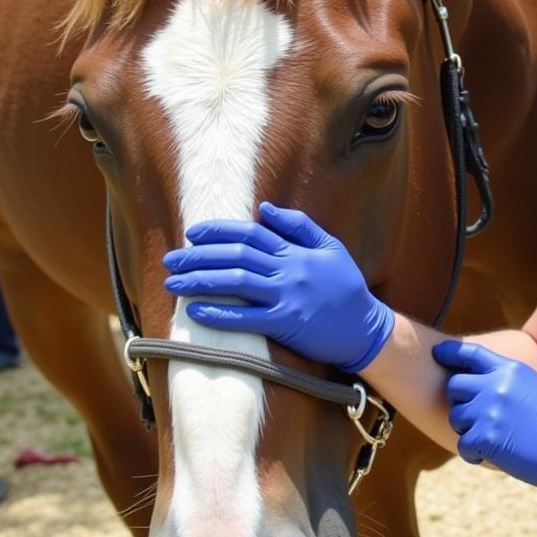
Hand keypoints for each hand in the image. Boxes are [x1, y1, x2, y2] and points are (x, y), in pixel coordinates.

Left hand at [162, 202, 394, 371]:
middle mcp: (288, 270)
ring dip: (200, 281)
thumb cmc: (347, 288)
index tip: (193, 233)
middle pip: (235, 256)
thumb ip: (298, 226)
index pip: (250, 234)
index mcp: (295, 251)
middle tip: (170, 259)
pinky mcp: (285, 325)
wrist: (365, 328)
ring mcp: (286, 297)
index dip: (218, 231)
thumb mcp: (330, 247)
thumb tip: (263, 209)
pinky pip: (245, 318)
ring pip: (235, 283)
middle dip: (198, 256)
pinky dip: (218, 314)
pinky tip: (195, 312)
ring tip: (173, 283)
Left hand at [433, 340, 536, 496]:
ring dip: (467, 430)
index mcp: (509, 369)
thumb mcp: (533, 388)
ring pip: (456, 417)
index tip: (437, 355)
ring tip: (490, 439)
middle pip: (454, 386)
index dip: (450, 353)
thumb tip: (479, 388)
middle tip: (475, 418)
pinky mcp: (488, 438)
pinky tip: (489, 455)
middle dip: (460, 402)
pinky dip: (473, 453)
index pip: (470, 354)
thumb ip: (505, 383)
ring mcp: (490, 411)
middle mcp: (496, 385)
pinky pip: (464, 444)